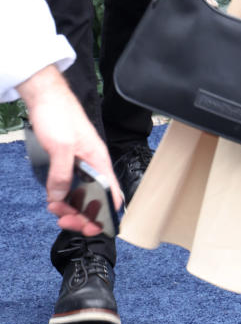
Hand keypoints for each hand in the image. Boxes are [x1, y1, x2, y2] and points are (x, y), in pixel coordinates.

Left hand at [17, 66, 121, 234]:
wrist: (45, 96)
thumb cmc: (59, 114)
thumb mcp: (61, 147)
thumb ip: (62, 174)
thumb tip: (61, 197)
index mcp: (99, 162)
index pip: (112, 195)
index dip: (106, 215)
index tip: (92, 227)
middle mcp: (93, 166)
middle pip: (95, 200)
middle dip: (82, 214)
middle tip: (65, 220)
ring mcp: (80, 165)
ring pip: (80, 195)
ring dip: (69, 207)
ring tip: (55, 207)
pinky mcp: (67, 163)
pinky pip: (68, 187)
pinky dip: (61, 197)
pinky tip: (53, 198)